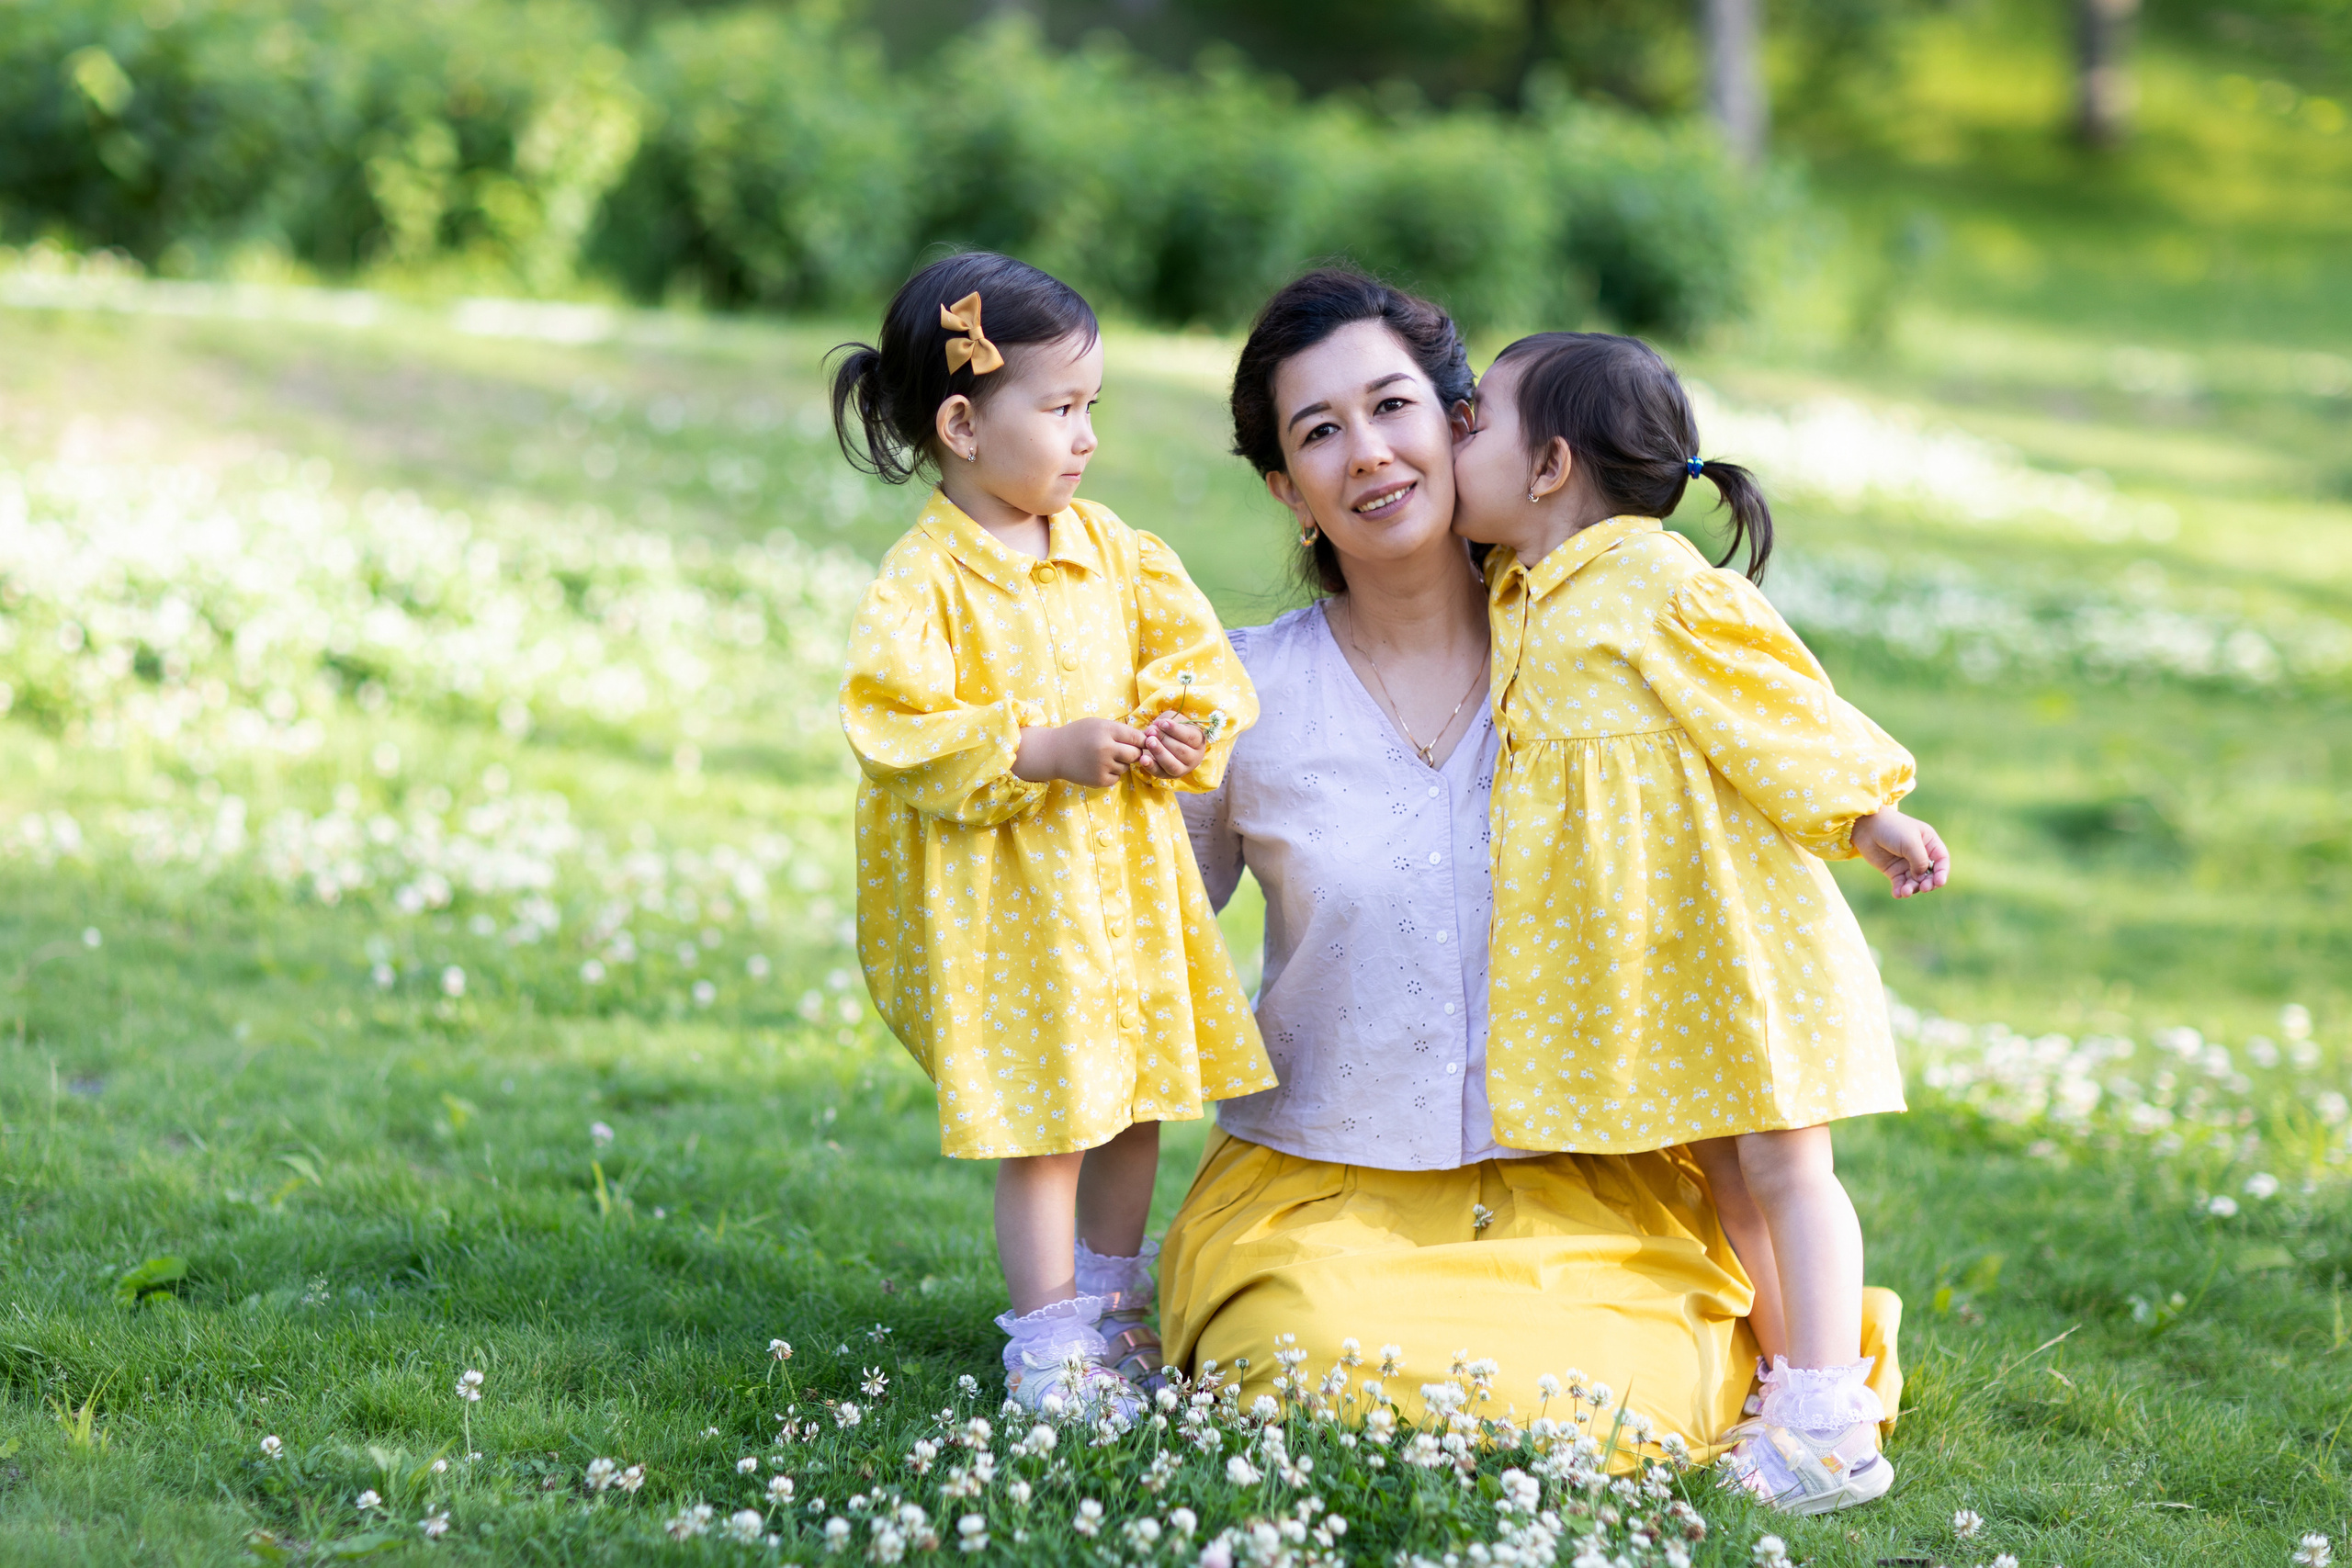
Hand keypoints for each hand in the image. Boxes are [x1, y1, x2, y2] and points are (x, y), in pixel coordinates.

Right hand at [1012, 717, 1145, 787]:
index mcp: (1107, 730)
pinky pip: (1116, 778)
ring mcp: (1102, 766)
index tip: (1138, 742)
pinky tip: (1098, 767)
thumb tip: (1148, 739)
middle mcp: (1105, 748)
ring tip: (1103, 757)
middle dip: (1133, 753)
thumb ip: (1120, 730)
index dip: (1141, 741)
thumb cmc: (1079, 735)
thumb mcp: (1098, 724)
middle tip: (1122, 751)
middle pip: (1135, 754)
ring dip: (1120, 763)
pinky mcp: (1099, 780)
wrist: (1054, 752)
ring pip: (1126, 767)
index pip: (1137, 737)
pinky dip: (1111, 774)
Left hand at [1136, 713, 1206, 777]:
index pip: (1190, 737)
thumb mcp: (1172, 721)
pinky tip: (1143, 759)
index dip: (1176, 730)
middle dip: (1165, 740)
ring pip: (1172, 765)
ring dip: (1159, 753)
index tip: (1162, 723)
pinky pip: (1160, 773)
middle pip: (1181, 751)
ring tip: (1148, 741)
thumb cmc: (1172, 729)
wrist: (1167, 741)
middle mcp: (1194, 758)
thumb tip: (1153, 729)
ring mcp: (1182, 769)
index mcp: (1198, 741)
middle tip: (1151, 732)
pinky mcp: (1168, 776)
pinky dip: (1151, 766)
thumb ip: (1165, 723)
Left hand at [1851, 808, 1949, 898]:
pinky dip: (1900, 890)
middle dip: (1927, 883)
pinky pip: (1900, 884)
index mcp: (1929, 843)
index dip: (1942, 873)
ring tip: (1905, 892)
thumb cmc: (1892, 829)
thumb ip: (1920, 860)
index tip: (1939, 882)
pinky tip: (1897, 894)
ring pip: (1915, 882)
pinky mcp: (1893, 871)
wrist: (1866, 826)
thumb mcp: (1910, 842)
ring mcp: (1907, 864)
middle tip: (1923, 888)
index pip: (1941, 861)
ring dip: (1912, 888)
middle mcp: (1920, 855)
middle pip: (1930, 875)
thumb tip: (1921, 877)